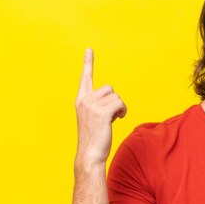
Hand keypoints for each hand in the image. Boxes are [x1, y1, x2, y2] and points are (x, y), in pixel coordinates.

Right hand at [75, 48, 126, 167]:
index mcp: (81, 99)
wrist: (89, 154)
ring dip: (120, 108)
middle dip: (114, 101)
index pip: (85, 77)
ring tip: (113, 119)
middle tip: (111, 115)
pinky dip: (123, 111)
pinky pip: (120, 104)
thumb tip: (115, 102)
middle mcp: (84, 99)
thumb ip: (99, 106)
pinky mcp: (102, 112)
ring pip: (116, 97)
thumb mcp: (93, 118)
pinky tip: (118, 119)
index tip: (89, 50)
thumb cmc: (94, 138)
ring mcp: (92, 105)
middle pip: (109, 88)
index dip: (88, 63)